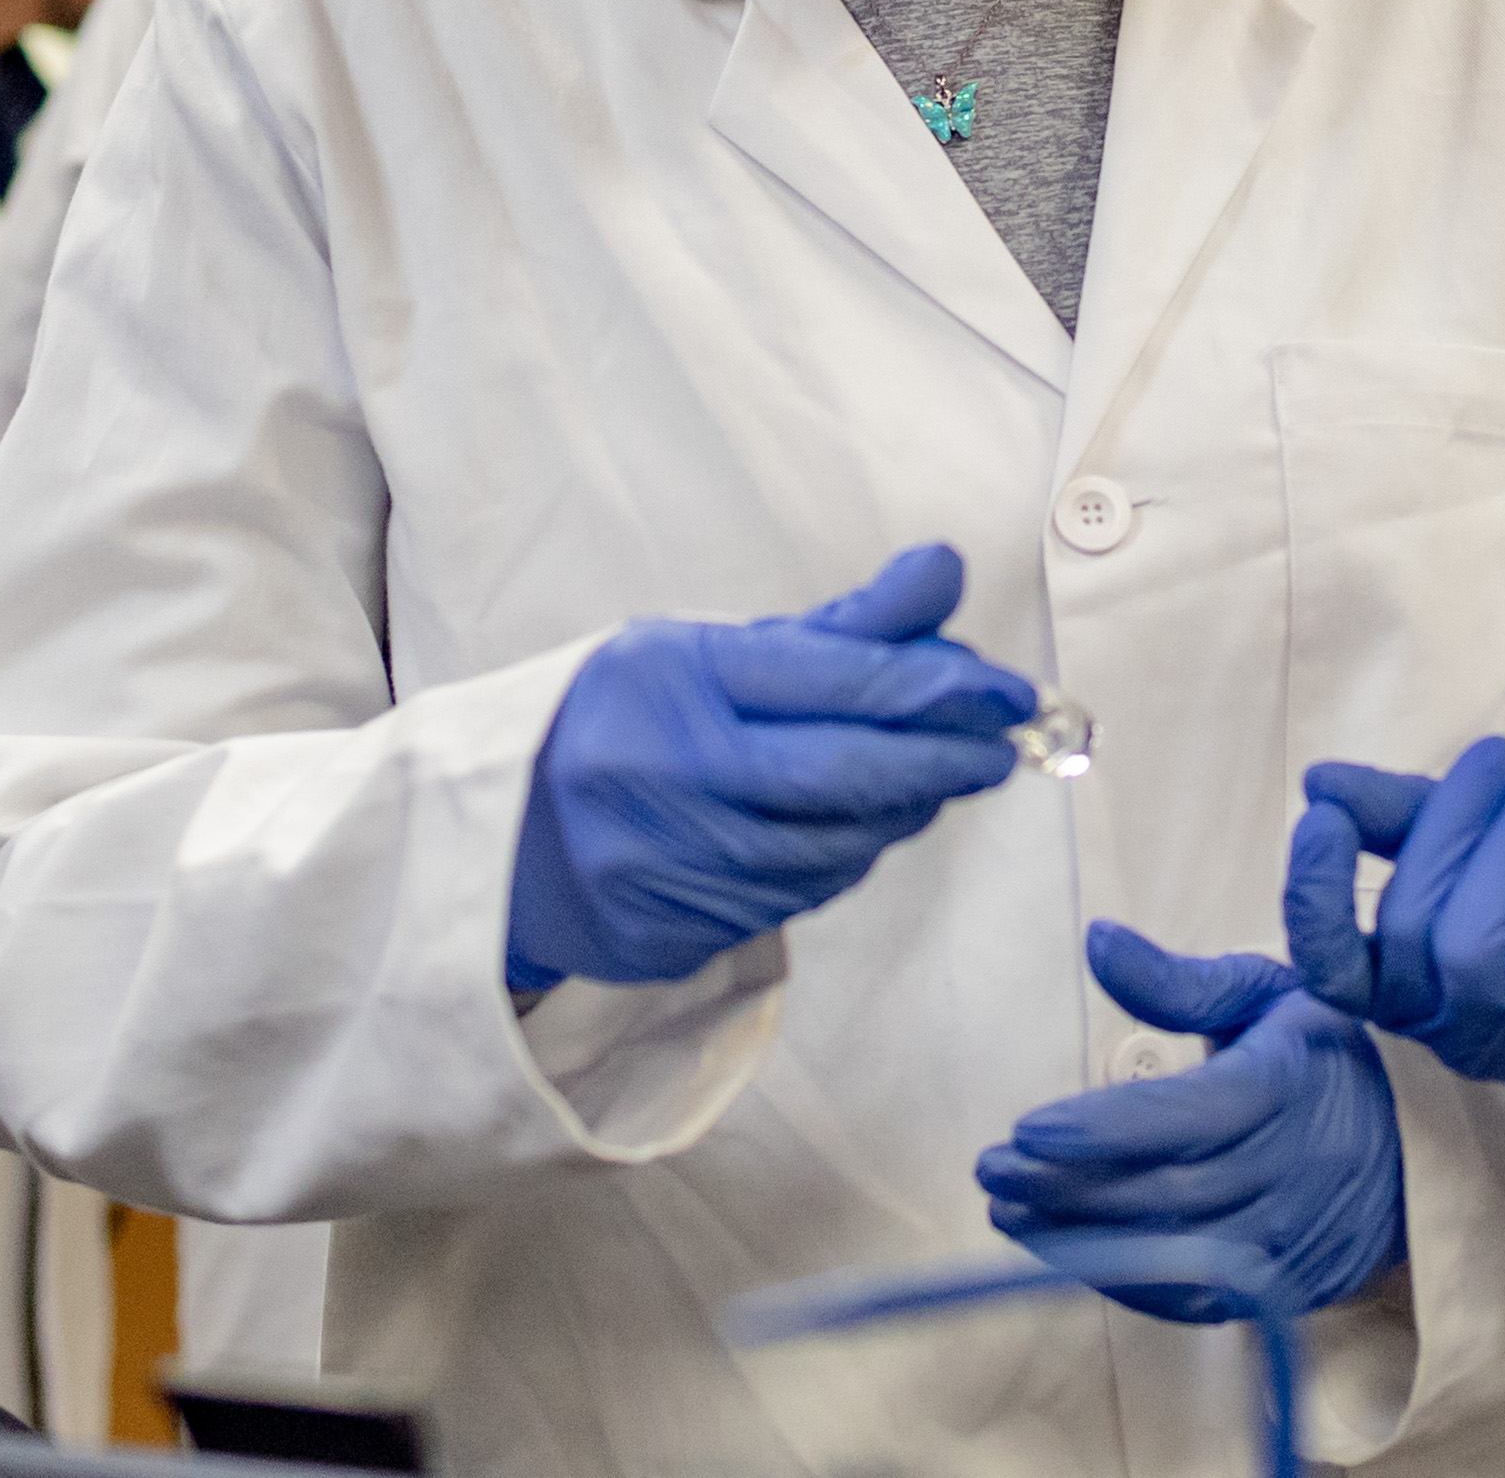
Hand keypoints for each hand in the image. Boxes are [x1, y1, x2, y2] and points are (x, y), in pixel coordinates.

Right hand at [503, 544, 1034, 991]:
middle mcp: (672, 773)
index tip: (1006, 690)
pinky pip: (798, 897)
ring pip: (835, 845)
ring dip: (904, 812)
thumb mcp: (706, 650)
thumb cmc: (621, 722)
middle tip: (1003, 746)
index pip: (834, 678)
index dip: (937, 684)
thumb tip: (945, 573)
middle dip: (943, 760)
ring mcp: (672, 863)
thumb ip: (836, 627)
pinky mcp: (675, 931)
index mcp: (675, 679)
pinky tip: (862, 826)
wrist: (498, 836)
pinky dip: (847, 856)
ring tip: (934, 778)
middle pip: (847, 774)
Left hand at [976, 924, 1406, 1323]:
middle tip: (990, 1171)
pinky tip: (1066, 1250)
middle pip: (1167, 1192)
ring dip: (1079, 1239)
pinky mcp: (1288, 1287)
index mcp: (1289, 1086)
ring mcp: (1294, 1239)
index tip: (1025, 1128)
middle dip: (1066, 1186)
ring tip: (1008, 1212)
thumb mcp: (1267, 993)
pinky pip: (1194, 1300)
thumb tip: (1097, 938)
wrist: (1419, 1142)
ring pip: (1173, 1252)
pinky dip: (1124, 1281)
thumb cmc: (1323, 1053)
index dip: (1103, 1129)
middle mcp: (1295, 1171)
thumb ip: (1177, 980)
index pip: (1188, 1117)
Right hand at [1284, 736, 1504, 1086]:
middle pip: (1409, 934)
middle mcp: (1447, 1024)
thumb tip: (1320, 785)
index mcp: (1407, 974)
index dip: (1313, 900)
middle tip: (1497, 764)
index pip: (1330, 964)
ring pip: (1470, 952)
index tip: (1322, 820)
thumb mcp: (1486, 819)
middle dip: (1450, 832)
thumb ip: (1403, 812)